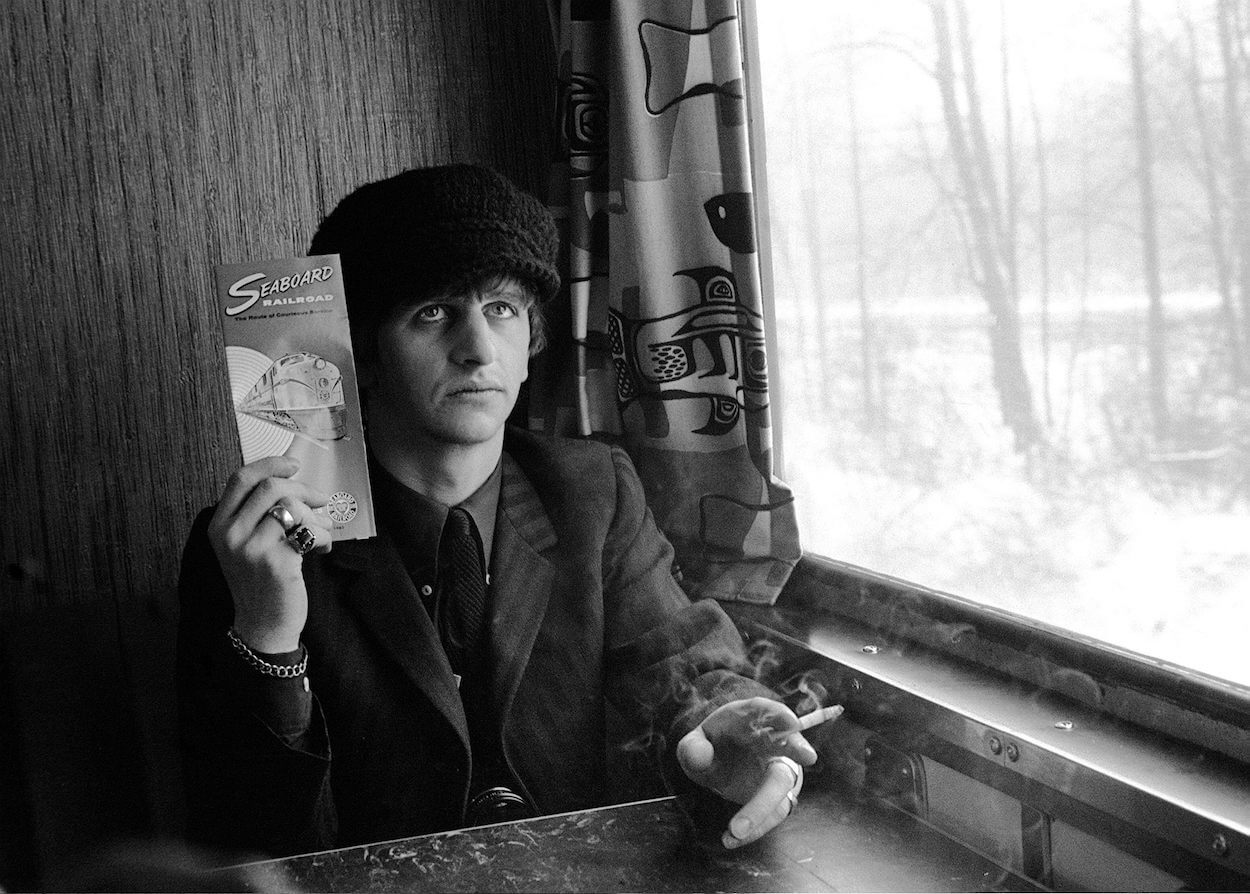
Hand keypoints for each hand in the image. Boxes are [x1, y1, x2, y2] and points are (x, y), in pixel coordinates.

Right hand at [207, 456, 330, 652]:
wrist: (263, 625)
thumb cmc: (262, 580)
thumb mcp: (248, 543)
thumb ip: (261, 513)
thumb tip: (297, 482)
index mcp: (219, 525)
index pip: (241, 479)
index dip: (271, 464)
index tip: (294, 464)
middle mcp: (230, 534)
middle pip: (271, 487)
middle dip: (304, 489)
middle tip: (320, 500)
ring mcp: (251, 548)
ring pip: (293, 507)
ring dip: (317, 517)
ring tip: (322, 532)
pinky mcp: (276, 562)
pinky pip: (310, 532)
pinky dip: (325, 537)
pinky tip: (323, 549)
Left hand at [676, 697, 820, 849]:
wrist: (723, 763)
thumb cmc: (715, 746)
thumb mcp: (696, 743)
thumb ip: (693, 747)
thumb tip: (701, 758)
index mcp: (752, 719)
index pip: (769, 711)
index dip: (781, 715)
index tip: (790, 722)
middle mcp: (773, 742)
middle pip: (789, 744)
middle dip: (797, 748)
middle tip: (808, 755)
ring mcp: (779, 769)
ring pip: (781, 785)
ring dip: (763, 808)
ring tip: (736, 831)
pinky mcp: (779, 796)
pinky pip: (774, 812)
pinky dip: (756, 826)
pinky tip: (733, 838)